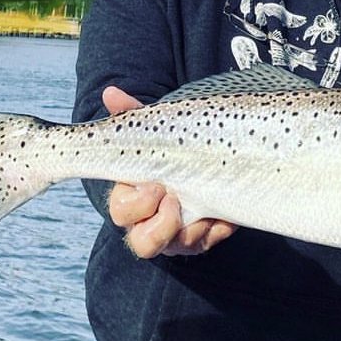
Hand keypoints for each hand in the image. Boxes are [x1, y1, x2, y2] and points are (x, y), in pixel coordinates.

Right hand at [103, 86, 237, 257]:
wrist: (204, 160)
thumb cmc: (170, 148)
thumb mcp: (157, 131)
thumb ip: (134, 115)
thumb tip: (111, 93)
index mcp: (132, 198)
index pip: (121, 213)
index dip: (137, 204)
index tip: (156, 185)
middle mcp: (151, 223)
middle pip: (143, 243)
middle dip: (161, 225)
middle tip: (176, 199)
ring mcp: (179, 235)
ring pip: (178, 247)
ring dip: (192, 230)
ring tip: (206, 208)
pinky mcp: (205, 238)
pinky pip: (211, 242)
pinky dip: (220, 227)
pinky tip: (228, 214)